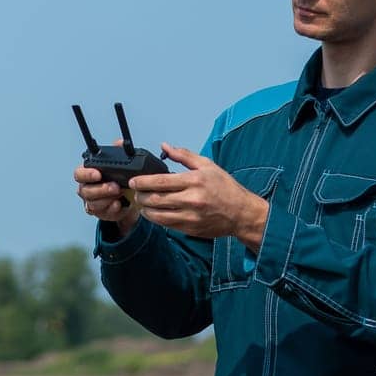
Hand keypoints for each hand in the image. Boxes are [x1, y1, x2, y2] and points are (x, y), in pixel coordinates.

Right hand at [74, 144, 140, 235]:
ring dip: (107, 199)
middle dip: (100, 189)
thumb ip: (118, 152)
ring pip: (92, 203)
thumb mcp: (119, 164)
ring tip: (120, 194)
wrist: (127, 197)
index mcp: (87, 174)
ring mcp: (91, 202)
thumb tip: (119, 143)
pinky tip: (118, 205)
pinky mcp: (100, 213)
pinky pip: (102, 213)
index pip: (79, 173)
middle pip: (85, 190)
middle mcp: (86, 188)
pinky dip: (111, 209)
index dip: (86, 174)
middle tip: (115, 186)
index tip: (98, 174)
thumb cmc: (118, 178)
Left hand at [129, 143, 269, 247]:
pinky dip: (157, 219)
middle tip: (135, 192)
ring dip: (146, 210)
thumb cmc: (225, 187)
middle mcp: (191, 200)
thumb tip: (164, 146)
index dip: (143, 182)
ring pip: (159, 215)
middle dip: (141, 196)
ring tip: (141, 204)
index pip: (161, 182)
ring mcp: (191, 217)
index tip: (133, 181)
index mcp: (194, 181)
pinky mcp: (191, 229)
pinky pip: (168, 225)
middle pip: (156, 199)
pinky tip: (154, 213)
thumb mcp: (207, 165)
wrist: (241, 213)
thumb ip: (183, 156)